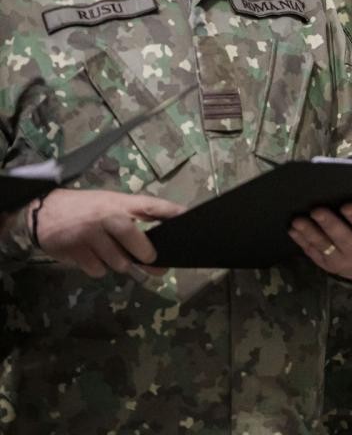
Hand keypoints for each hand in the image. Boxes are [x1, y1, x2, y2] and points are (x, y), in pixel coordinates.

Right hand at [32, 189, 184, 278]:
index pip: (150, 205)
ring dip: (120, 263)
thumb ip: (132, 219)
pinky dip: (99, 268)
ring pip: (118, 261)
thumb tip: (157, 243)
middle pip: (135, 239)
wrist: (42, 212)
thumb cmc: (84, 208)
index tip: (187, 217)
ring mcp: (90, 235)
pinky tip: (92, 256)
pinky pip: (98, 270)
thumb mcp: (109, 204)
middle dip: (146, 254)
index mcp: (119, 203)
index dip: (170, 211)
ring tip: (111, 253)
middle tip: (151, 259)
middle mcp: (106, 217)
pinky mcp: (75, 251)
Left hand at [291, 189, 351, 280]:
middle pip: (342, 237)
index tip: (346, 205)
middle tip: (317, 209)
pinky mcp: (326, 264)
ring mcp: (340, 260)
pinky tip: (293, 229)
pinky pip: (312, 253)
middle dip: (329, 224)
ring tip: (299, 219)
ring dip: (310, 232)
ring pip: (324, 246)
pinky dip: (302, 241)